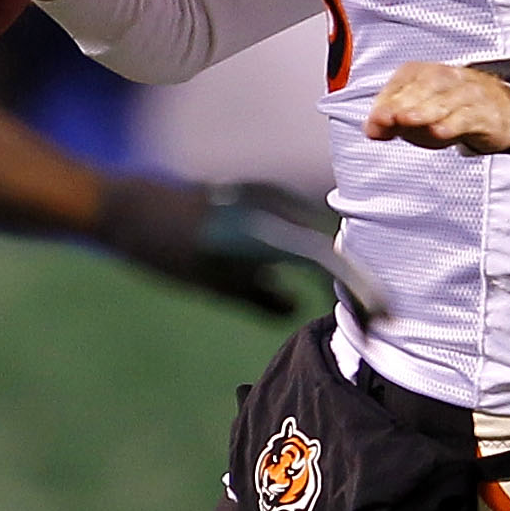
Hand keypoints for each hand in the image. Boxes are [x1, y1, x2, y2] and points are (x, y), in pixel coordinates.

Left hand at [92, 177, 387, 321]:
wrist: (128, 207)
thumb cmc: (165, 249)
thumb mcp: (214, 284)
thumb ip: (259, 296)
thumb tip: (295, 306)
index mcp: (266, 229)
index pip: (328, 262)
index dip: (359, 290)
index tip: (382, 315)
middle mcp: (274, 205)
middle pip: (330, 246)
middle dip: (356, 280)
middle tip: (377, 317)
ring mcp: (268, 194)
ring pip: (317, 234)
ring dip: (337, 265)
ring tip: (357, 300)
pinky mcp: (258, 193)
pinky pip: (299, 223)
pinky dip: (315, 249)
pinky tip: (318, 272)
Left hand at [367, 60, 509, 152]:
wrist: (502, 110)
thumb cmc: (451, 110)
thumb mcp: (418, 114)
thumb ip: (391, 121)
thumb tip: (371, 130)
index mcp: (425, 73)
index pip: (402, 81)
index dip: (386, 101)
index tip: (375, 120)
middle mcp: (447, 78)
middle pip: (423, 87)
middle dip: (402, 104)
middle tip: (387, 120)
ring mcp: (468, 93)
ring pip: (445, 99)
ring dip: (425, 111)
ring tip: (408, 121)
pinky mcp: (485, 113)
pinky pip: (468, 116)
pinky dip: (453, 124)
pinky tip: (441, 132)